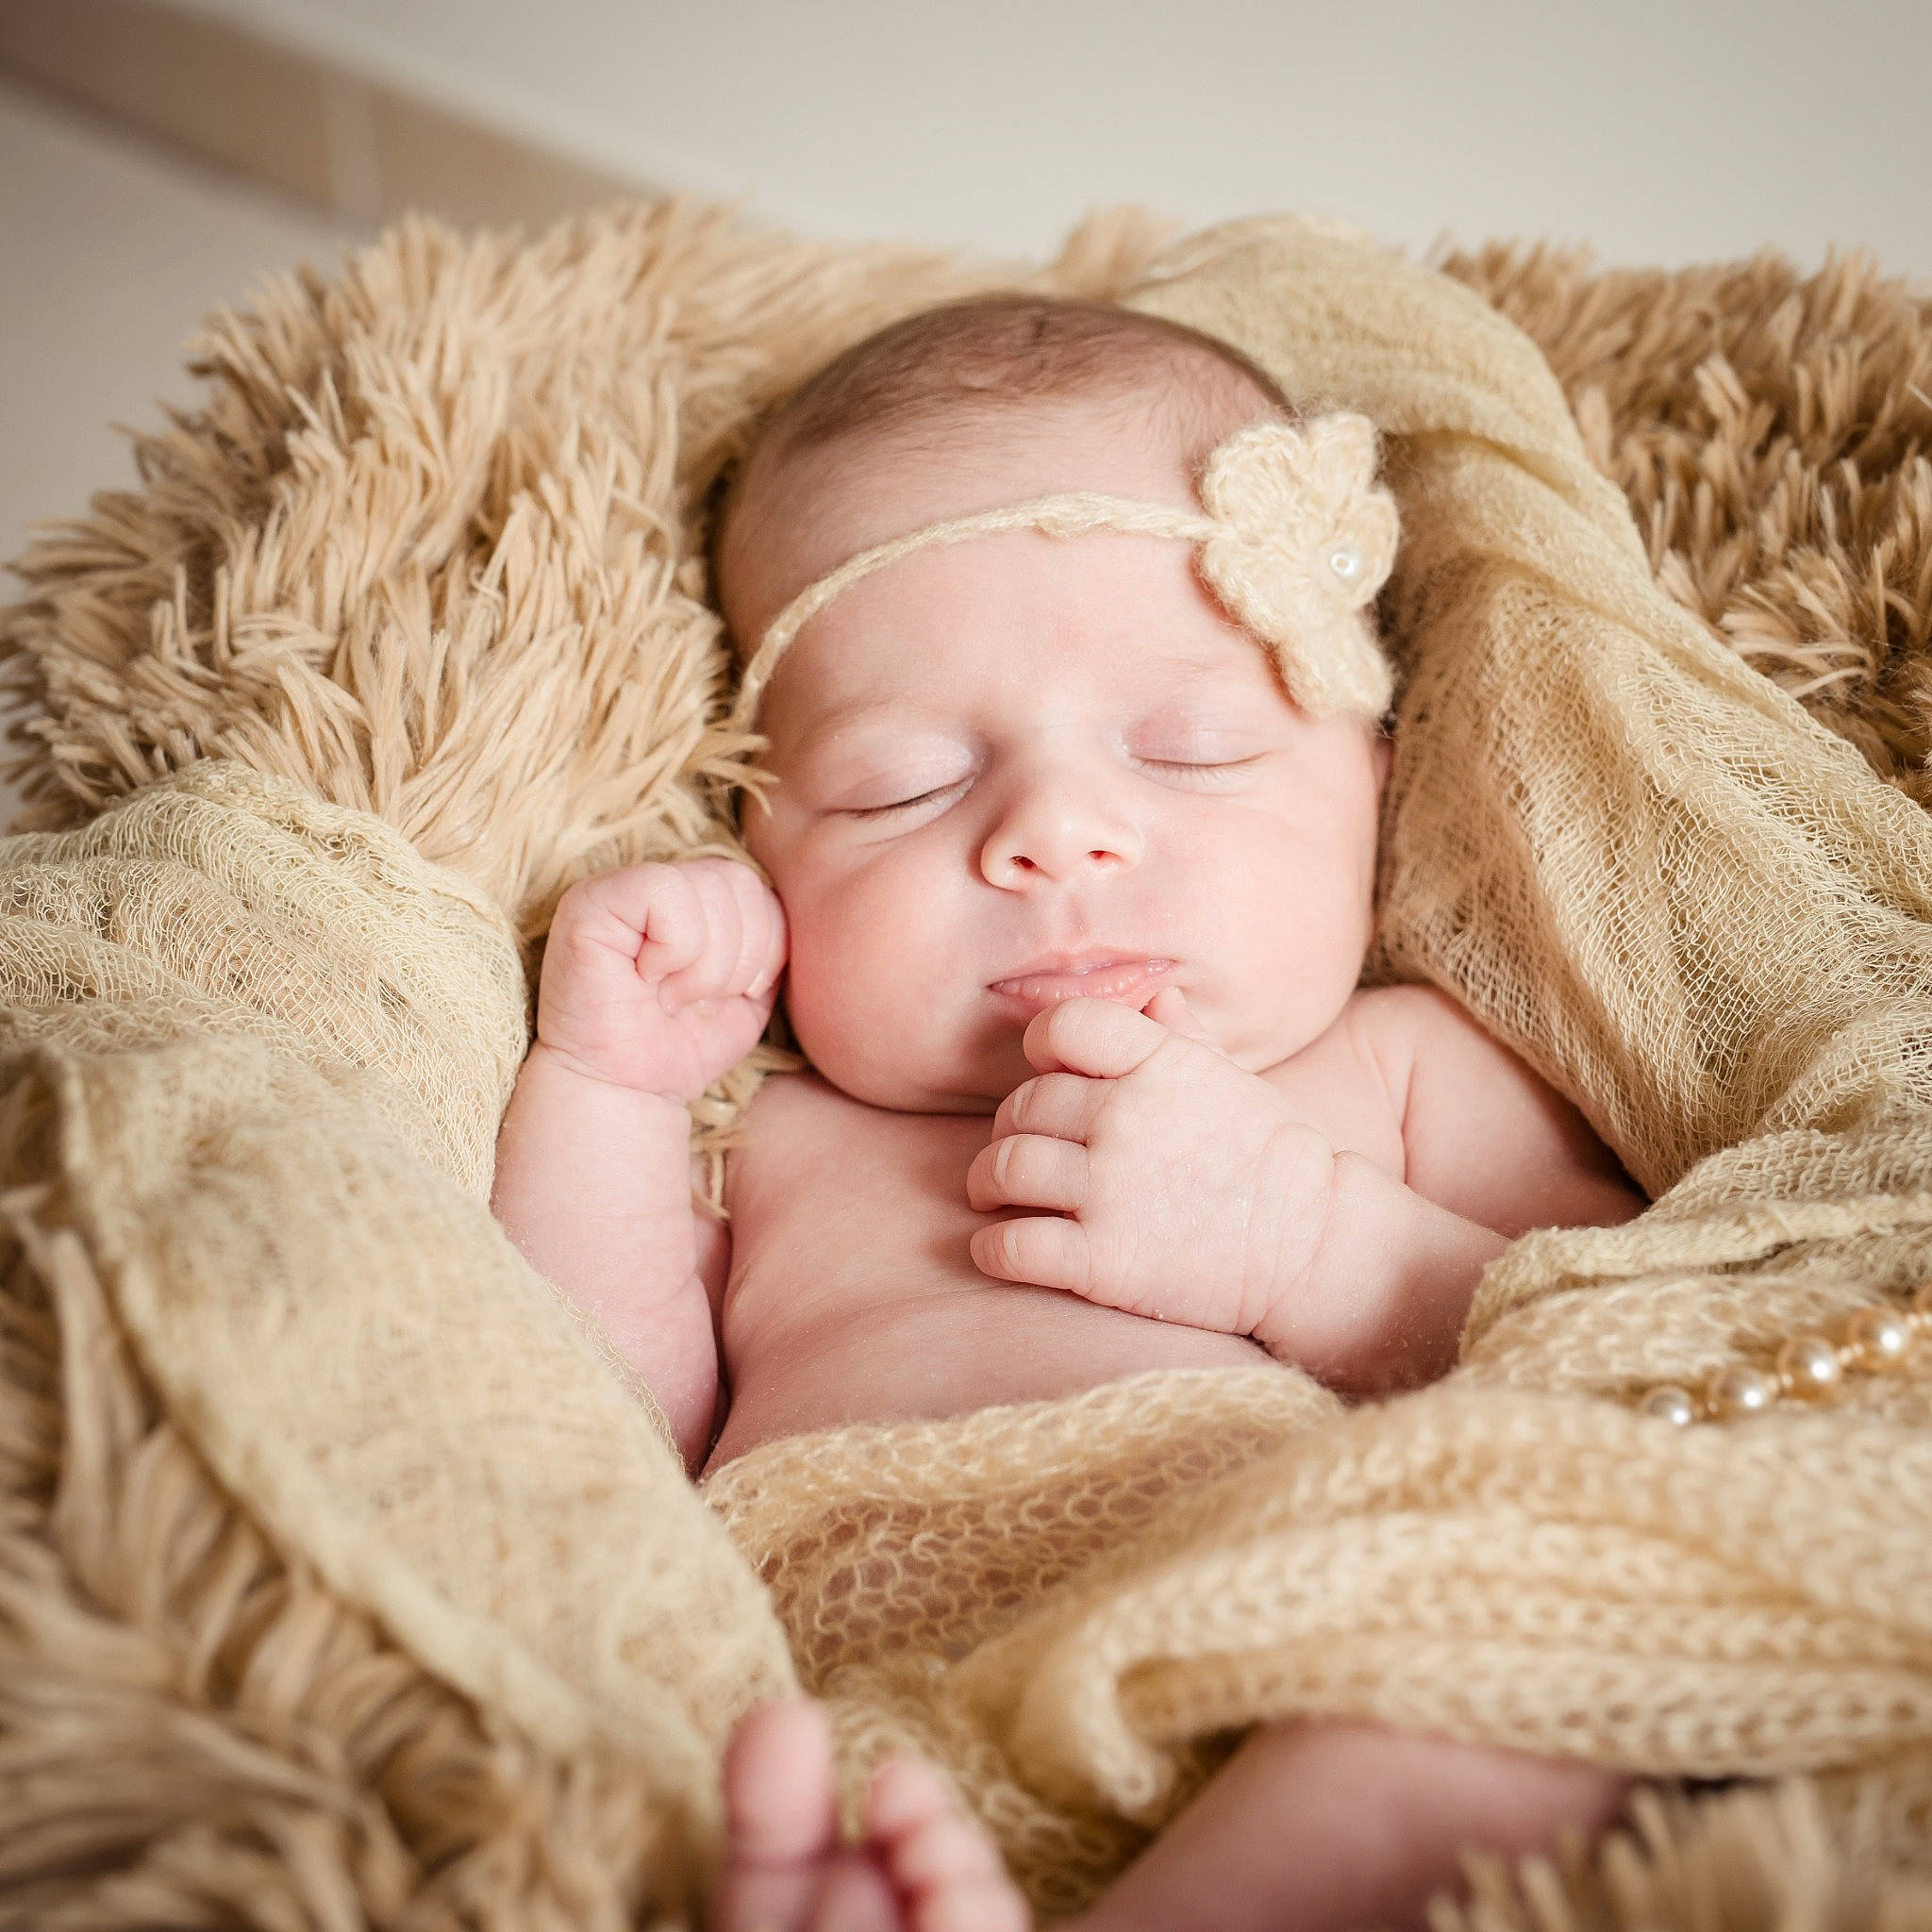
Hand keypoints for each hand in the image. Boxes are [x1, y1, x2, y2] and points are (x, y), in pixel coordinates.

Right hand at [536, 859, 785, 1100]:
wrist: (629, 1091)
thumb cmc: (685, 1043)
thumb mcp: (753, 991)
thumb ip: (774, 943)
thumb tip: (799, 913)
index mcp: (696, 894)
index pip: (759, 888)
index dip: (765, 946)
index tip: (736, 994)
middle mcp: (657, 880)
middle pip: (738, 880)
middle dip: (739, 958)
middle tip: (700, 1000)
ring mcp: (617, 885)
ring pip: (707, 886)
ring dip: (704, 964)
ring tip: (673, 996)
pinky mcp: (589, 901)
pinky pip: (663, 892)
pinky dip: (673, 950)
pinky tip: (647, 980)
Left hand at [964, 989, 1339, 1348]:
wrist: (1314, 1249)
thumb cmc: (1273, 1160)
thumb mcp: (1234, 1084)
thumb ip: (1186, 1041)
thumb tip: (1161, 996)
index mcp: (1158, 1065)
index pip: (1064, 1026)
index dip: (1042, 1044)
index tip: (1045, 1070)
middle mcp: (1126, 1119)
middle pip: (1024, 1105)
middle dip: (1012, 1127)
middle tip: (1018, 1148)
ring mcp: (1110, 1192)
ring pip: (1003, 1170)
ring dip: (986, 1183)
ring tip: (994, 1194)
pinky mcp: (1102, 1262)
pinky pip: (1010, 1246)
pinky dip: (991, 1248)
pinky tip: (999, 1248)